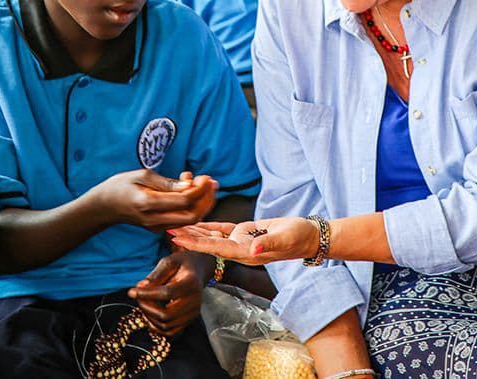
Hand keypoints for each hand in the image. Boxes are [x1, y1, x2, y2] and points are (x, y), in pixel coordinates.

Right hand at [93, 171, 217, 230]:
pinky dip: (192, 207)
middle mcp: (154, 219)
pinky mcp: (159, 228)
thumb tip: (190, 186)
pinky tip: (192, 191)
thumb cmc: (121, 186)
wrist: (104, 207)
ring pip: (190, 220)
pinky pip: (182, 220)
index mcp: (148, 203)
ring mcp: (156, 226)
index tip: (205, 177)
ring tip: (205, 184)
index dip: (200, 189)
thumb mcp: (142, 175)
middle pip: (192, 215)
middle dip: (206, 199)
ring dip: (202, 203)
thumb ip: (167, 183)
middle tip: (210, 181)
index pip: (184, 201)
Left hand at [129, 252, 206, 335]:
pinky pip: (169, 332)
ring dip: (149, 317)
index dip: (147, 294)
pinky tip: (149, 314)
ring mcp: (193, 314)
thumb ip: (156, 274)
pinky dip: (156, 326)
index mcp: (191, 283)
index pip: (167, 293)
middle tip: (137, 297)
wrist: (199, 270)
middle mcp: (195, 301)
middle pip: (166, 314)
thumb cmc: (182, 264)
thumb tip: (140, 287)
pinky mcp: (189, 321)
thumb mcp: (169, 262)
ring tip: (143, 303)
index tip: (131, 291)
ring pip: (166, 326)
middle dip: (147, 308)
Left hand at [169, 217, 319, 265]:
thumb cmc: (298, 238)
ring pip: (213, 236)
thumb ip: (268, 244)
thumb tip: (252, 249)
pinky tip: (197, 223)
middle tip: (167, 230)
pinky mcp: (246, 232)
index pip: (217, 248)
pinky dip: (210, 225)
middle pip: (209, 244)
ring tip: (177, 225)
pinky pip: (223, 229)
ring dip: (196, 232)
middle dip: (189, 238)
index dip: (197, 245)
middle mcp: (240, 249)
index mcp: (247, 252)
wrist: (308, 236)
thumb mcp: (285, 239)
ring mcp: (242, 241)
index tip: (179, 241)